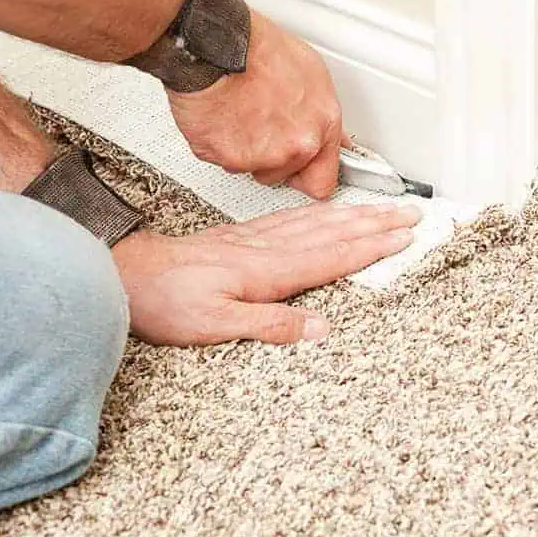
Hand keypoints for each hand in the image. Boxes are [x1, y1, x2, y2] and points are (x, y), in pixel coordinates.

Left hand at [111, 201, 420, 345]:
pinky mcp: (244, 237)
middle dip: (376, 221)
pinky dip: (320, 212)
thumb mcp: (216, 326)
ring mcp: (256, 239)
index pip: (333, 255)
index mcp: (267, 270)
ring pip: (317, 220)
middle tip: (409, 212)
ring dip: (356, 213)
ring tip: (383, 208)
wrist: (128, 274)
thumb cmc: (166, 302)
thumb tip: (319, 328)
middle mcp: (267, 249)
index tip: (402, 237)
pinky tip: (329, 211)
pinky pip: (293, 218)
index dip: (371, 247)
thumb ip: (271, 325)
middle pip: (334, 231)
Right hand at [166, 11, 351, 198]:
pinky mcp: (228, 158)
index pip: (324, 181)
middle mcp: (296, 146)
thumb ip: (322, 115)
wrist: (216, 45)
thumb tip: (332, 135)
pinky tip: (223, 116)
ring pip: (252, 169)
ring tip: (240, 114)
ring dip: (245, 151)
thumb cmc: (258, 50)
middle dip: (274, 158)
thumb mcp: (312, 73)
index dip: (310, 176)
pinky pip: (223, 160)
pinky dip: (220, 144)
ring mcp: (262, 156)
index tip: (303, 172)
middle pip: (285, 175)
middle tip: (261, 126)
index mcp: (322, 126)